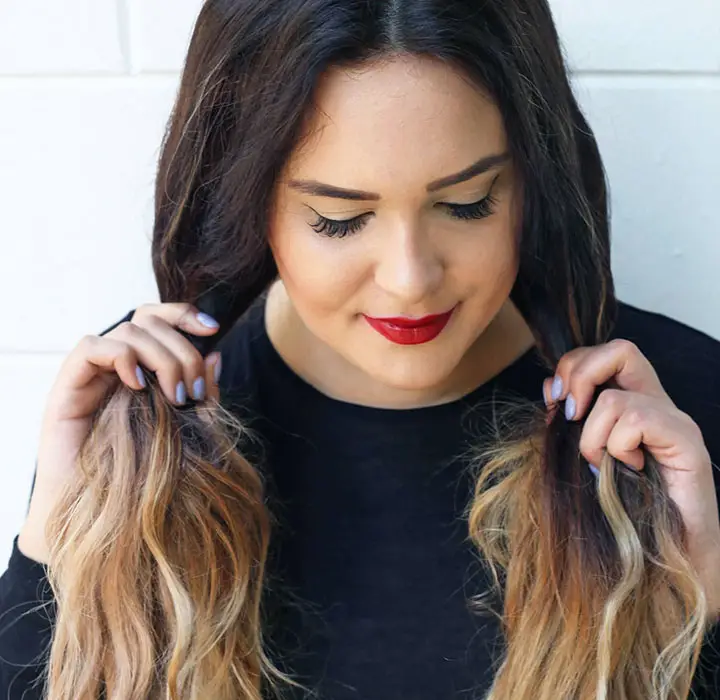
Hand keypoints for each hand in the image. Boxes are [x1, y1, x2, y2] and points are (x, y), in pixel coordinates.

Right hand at [19, 303, 222, 563]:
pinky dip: (120, 357)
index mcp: (144, 369)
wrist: (102, 516)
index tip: (213, 328)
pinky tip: (137, 386)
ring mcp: (92, 375)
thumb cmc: (146, 475)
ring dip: (161, 358)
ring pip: (128, 331)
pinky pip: (92, 348)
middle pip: (149, 322)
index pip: (159, 319)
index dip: (185, 314)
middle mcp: (117, 366)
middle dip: (182, 350)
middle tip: (191, 392)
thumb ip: (200, 394)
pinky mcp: (68, 387)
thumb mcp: (187, 428)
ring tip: (173, 398)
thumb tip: (217, 357)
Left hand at [543, 339, 719, 617]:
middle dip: (580, 376)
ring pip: (615, 396)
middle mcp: (655, 404)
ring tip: (601, 466)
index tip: (556, 406)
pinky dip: (616, 446)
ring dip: (591, 436)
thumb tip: (551, 386)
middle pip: (619, 350)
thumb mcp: (581, 458)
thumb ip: (569, 422)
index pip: (601, 354)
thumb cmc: (621, 512)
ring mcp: (673, 421)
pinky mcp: (686, 442)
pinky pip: (637, 419)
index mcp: (629, 404)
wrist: (666, 561)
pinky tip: (628, 470)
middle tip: (570, 417)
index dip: (571, 369)